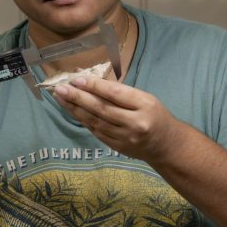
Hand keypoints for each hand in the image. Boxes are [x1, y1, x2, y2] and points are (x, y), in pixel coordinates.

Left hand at [53, 76, 181, 161]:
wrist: (165, 145)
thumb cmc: (154, 115)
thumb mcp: (145, 98)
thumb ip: (120, 92)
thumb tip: (90, 80)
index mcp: (145, 105)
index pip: (115, 94)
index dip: (94, 86)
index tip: (76, 79)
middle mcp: (135, 122)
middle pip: (102, 108)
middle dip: (78, 97)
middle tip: (60, 88)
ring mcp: (125, 137)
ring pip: (95, 121)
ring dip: (75, 109)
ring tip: (61, 98)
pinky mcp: (117, 147)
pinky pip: (96, 131)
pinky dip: (83, 120)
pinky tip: (72, 110)